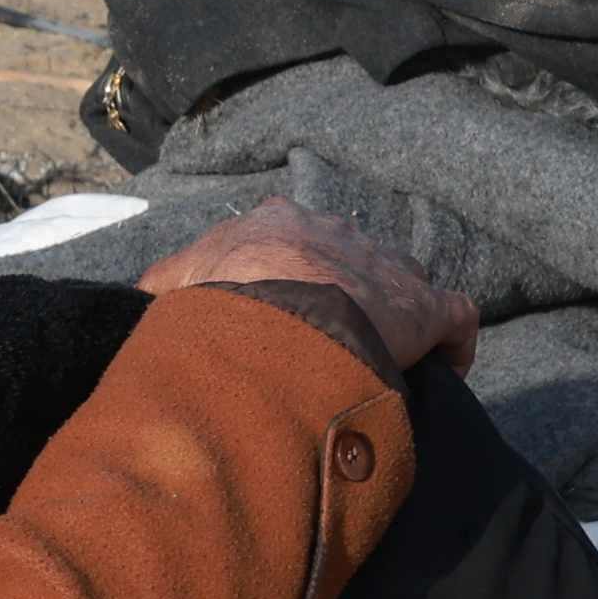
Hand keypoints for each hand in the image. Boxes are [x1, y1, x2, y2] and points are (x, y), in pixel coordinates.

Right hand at [142, 194, 470, 376]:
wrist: (282, 319)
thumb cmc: (223, 303)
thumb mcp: (173, 289)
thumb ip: (162, 289)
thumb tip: (141, 301)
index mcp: (277, 225)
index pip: (285, 240)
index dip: (285, 273)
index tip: (280, 309)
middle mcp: (337, 232)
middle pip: (345, 258)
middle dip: (340, 292)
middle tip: (326, 341)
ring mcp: (385, 264)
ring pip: (398, 282)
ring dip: (392, 317)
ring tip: (379, 360)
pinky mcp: (427, 304)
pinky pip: (456, 317)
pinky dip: (452, 344)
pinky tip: (441, 373)